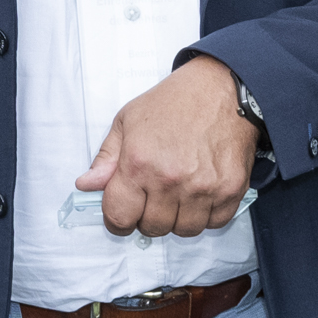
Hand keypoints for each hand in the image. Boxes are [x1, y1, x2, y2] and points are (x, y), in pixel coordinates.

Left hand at [78, 56, 258, 241]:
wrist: (222, 87)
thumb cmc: (174, 102)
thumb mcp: (128, 121)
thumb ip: (106, 158)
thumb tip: (87, 185)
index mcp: (138, 163)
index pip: (119, 217)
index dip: (117, 220)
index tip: (123, 215)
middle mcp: (170, 179)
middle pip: (152, 228)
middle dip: (148, 217)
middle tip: (154, 196)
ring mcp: (203, 187)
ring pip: (184, 230)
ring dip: (178, 218)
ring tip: (179, 193)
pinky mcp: (231, 190)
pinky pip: (214, 223)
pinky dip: (206, 215)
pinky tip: (201, 193)